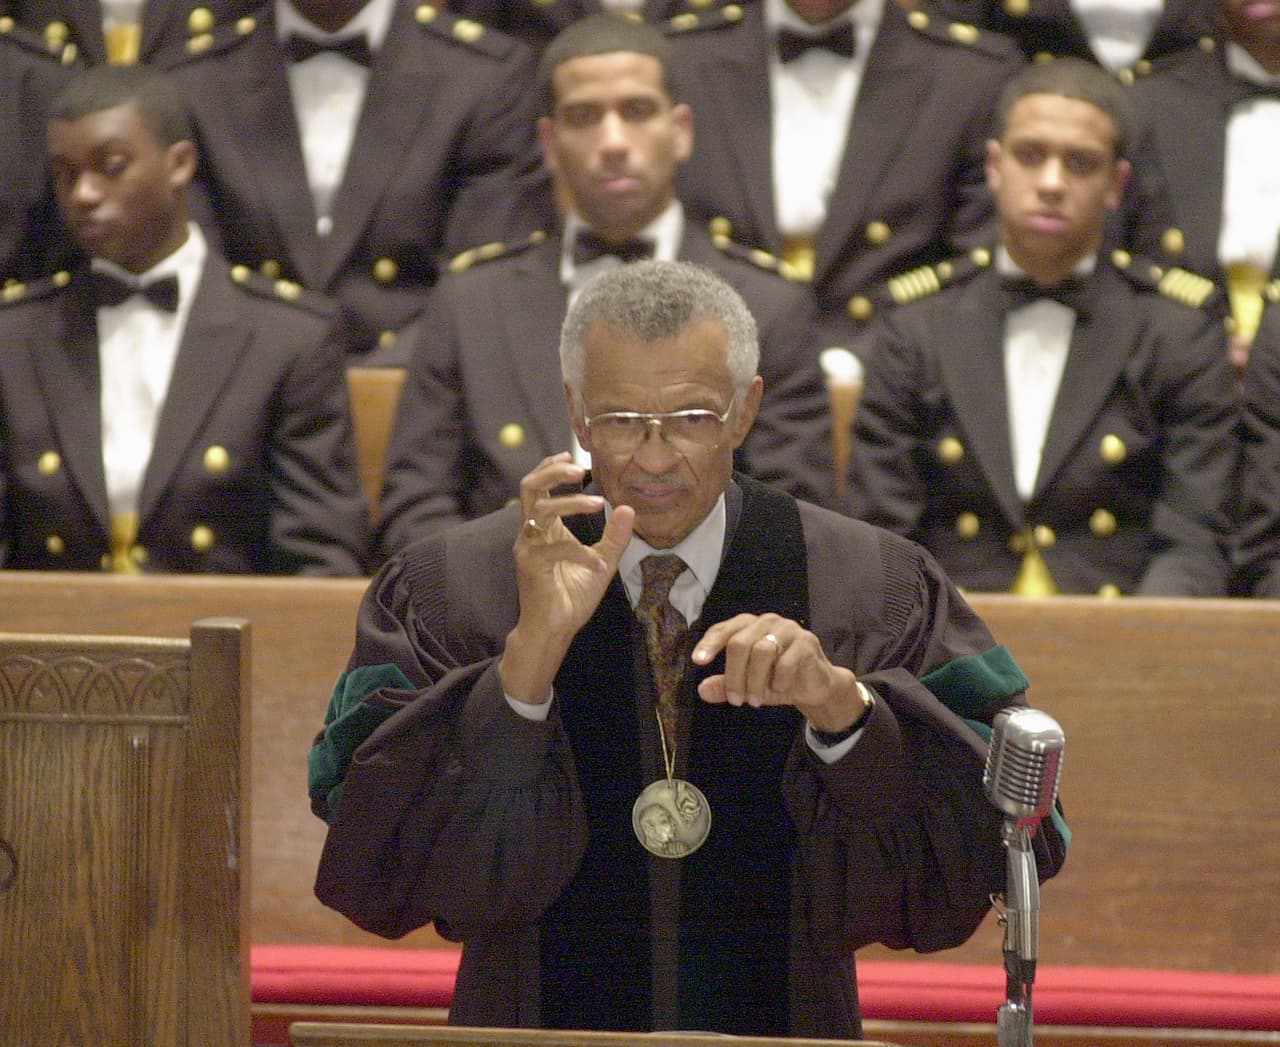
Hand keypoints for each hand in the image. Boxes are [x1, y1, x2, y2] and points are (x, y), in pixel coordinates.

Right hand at [500, 453, 633, 703]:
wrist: (554, 629)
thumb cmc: (572, 596)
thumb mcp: (602, 562)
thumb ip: (614, 537)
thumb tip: (628, 508)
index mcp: (544, 527)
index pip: (539, 486)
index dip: (551, 467)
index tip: (571, 454)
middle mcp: (531, 533)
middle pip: (530, 487)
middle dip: (553, 472)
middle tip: (581, 468)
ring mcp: (528, 548)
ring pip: (541, 510)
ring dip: (571, 503)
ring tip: (597, 503)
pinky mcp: (530, 566)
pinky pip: (555, 550)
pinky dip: (581, 554)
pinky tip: (598, 564)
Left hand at [692, 613, 862, 733]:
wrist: (814, 687)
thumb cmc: (776, 680)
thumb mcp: (747, 686)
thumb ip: (725, 686)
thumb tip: (703, 690)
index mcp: (748, 626)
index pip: (723, 629)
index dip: (709, 644)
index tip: (698, 661)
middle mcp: (766, 622)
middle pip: (739, 643)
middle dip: (734, 676)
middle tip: (736, 701)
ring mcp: (787, 629)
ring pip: (761, 651)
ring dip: (755, 681)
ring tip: (755, 701)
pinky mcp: (806, 642)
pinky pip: (786, 661)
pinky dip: (779, 680)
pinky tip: (779, 689)